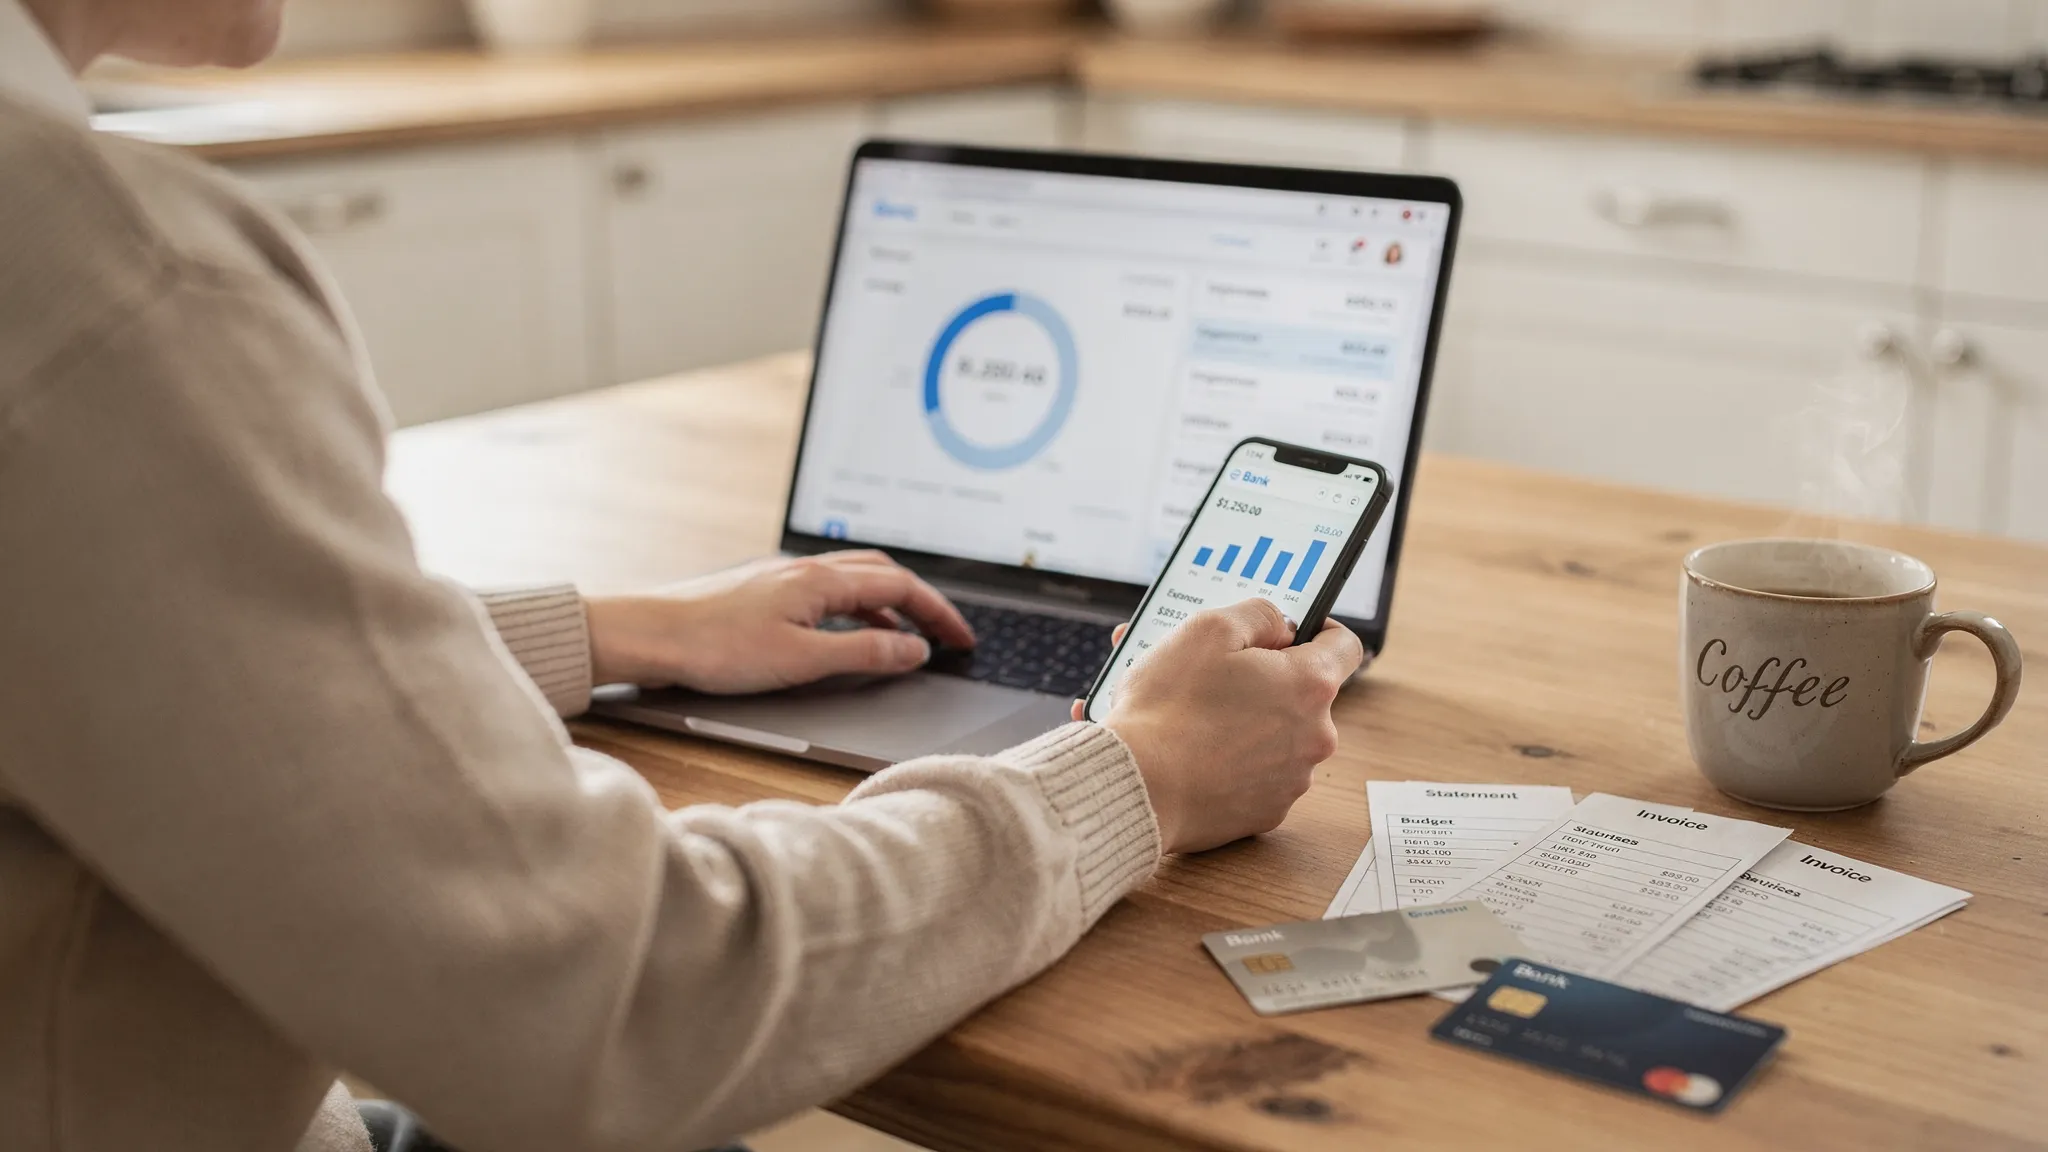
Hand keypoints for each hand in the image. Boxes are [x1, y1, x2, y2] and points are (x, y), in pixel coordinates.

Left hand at [584, 551, 974, 693]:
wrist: (650, 635)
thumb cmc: (715, 648)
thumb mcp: (802, 660)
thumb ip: (863, 655)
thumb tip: (913, 650)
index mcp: (821, 580)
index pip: (900, 588)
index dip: (938, 614)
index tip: (962, 640)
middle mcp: (805, 568)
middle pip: (883, 574)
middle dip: (921, 602)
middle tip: (945, 633)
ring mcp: (782, 576)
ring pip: (853, 579)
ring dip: (888, 605)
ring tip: (905, 639)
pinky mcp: (762, 589)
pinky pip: (825, 590)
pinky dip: (853, 609)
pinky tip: (844, 634)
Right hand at [1072, 600, 1361, 853]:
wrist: (1138, 786)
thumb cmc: (1169, 707)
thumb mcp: (1209, 628)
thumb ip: (1258, 614)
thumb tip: (1280, 625)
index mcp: (1310, 685)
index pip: (1344, 646)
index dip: (1317, 629)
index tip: (1286, 632)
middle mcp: (1315, 736)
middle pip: (1303, 694)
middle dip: (1265, 679)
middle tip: (1217, 673)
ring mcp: (1293, 779)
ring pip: (1278, 735)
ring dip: (1248, 721)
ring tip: (1195, 716)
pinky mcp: (1266, 812)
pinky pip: (1258, 775)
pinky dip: (1235, 762)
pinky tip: (1196, 753)